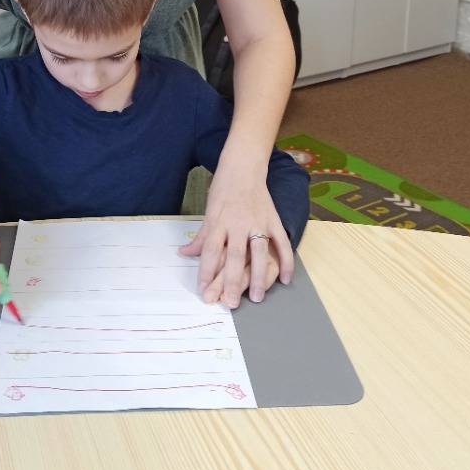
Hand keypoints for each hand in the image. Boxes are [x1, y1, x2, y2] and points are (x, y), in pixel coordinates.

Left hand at [179, 172, 293, 307]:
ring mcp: (258, 222)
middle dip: (231, 281)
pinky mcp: (273, 220)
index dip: (206, 271)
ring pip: (259, 252)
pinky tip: (286, 279)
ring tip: (256, 297)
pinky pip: (282, 243)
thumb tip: (183, 254)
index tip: (204, 291)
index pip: (210, 250)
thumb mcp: (208, 211)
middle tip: (230, 303)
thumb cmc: (223, 189)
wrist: (243, 167)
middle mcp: (238, 223)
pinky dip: (286, 260)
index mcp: (219, 221)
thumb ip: (200, 236)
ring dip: (258, 276)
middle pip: (234, 255)